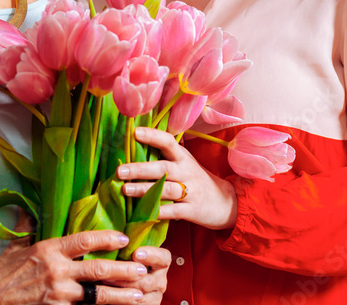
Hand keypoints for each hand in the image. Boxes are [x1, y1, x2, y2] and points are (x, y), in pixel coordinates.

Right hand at [0, 226, 148, 304]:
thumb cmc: (0, 274)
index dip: (106, 237)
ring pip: (96, 296)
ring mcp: (57, 294)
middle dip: (122, 269)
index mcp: (49, 250)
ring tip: (139, 294)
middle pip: (97, 269)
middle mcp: (56, 271)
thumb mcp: (16, 245)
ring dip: (120, 295)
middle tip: (142, 268)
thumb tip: (30, 205)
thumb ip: (28, 225)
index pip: (83, 239)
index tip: (124, 236)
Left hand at [101, 245, 170, 304]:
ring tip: (106, 282)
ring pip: (141, 295)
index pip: (164, 257)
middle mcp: (159, 280)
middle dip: (128, 276)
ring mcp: (154, 295)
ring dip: (122, 289)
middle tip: (112, 270)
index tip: (136, 253)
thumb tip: (116, 236)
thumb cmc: (121, 267)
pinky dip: (123, 301)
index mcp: (159, 263)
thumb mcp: (126, 255)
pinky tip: (112, 295)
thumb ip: (127, 248)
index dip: (152, 255)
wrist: (117, 289)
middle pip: (150, 280)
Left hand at [118, 127, 237, 230]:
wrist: (226, 202)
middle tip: (120, 170)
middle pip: (163, 167)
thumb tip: (135, 146)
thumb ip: (165, 156)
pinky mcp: (192, 210)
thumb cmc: (197, 180)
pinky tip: (143, 213)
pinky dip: (159, 212)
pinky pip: (174, 211)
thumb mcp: (185, 163)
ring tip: (125, 190)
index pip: (168, 142)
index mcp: (183, 158)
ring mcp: (191, 191)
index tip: (134, 132)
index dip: (152, 136)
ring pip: (166, 189)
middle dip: (141, 169)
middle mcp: (187, 172)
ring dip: (145, 189)